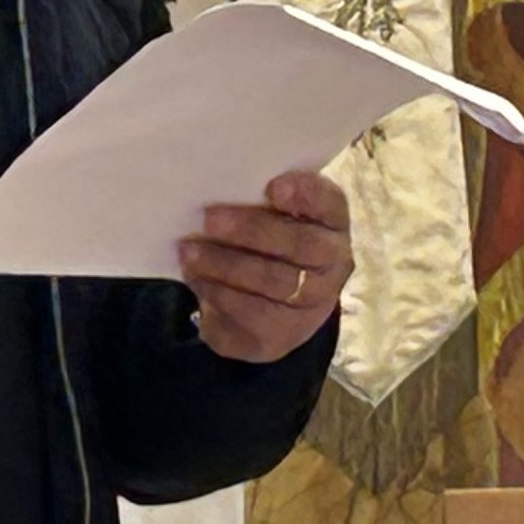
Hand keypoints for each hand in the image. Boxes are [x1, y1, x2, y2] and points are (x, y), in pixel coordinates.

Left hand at [178, 172, 353, 363]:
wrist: (268, 306)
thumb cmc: (266, 240)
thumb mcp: (269, 215)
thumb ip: (256, 198)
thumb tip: (219, 187)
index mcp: (331, 222)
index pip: (329, 203)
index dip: (304, 194)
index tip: (272, 187)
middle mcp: (333, 265)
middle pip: (302, 245)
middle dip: (252, 231)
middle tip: (208, 219)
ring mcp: (311, 306)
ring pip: (274, 282)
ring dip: (226, 264)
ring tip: (190, 251)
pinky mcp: (280, 337)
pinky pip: (250, 314)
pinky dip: (218, 292)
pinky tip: (196, 276)